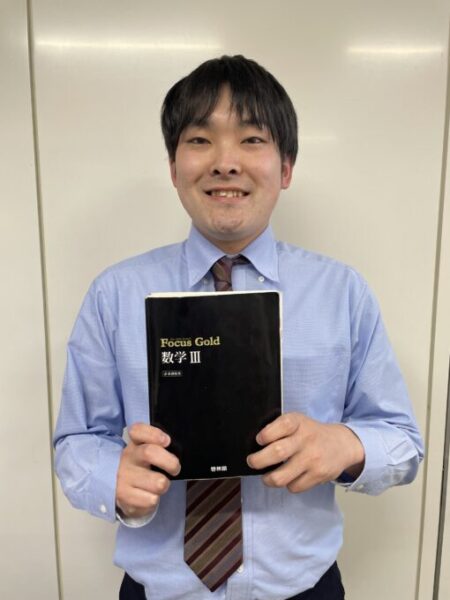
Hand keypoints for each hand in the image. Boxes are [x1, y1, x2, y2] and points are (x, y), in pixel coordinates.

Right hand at [116, 423, 180, 518]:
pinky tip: (148, 496)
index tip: (167, 441)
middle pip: (150, 452)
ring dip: (164, 485)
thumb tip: (177, 449)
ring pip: (158, 482)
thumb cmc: (143, 468)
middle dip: (170, 462)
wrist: (123, 493)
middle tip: (175, 469)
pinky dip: (154, 500)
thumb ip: (160, 447)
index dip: (154, 434)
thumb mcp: (150, 453)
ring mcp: (124, 477)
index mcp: (135, 443)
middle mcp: (127, 457)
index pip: (138, 431)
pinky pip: (152, 499)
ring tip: (159, 485)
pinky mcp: (124, 496)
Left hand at [247, 412, 364, 492]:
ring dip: (268, 479)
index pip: (281, 425)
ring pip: (281, 477)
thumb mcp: (298, 422)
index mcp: (298, 422)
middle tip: (253, 462)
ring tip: (267, 476)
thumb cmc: (311, 433)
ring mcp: (313, 459)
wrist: (341, 444)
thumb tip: (255, 445)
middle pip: (277, 452)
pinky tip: (289, 477)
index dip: (266, 434)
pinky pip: (293, 487)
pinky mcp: (318, 475)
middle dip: (257, 460)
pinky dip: (288, 484)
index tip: (259, 440)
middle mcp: (306, 440)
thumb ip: (279, 429)